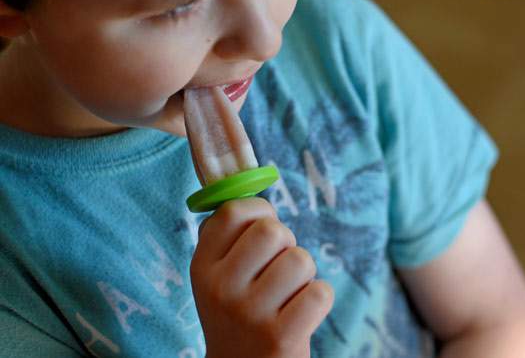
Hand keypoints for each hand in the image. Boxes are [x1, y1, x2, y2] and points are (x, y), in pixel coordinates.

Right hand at [190, 197, 334, 357]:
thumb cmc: (239, 313)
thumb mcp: (219, 277)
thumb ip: (230, 237)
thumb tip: (250, 187)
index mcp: (202, 266)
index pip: (234, 211)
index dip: (260, 211)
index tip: (264, 229)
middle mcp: (220, 288)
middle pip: (273, 231)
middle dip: (287, 244)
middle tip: (278, 269)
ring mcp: (249, 314)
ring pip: (301, 260)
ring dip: (304, 275)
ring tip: (288, 294)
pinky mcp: (280, 337)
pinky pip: (321, 292)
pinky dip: (319, 298)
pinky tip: (301, 313)